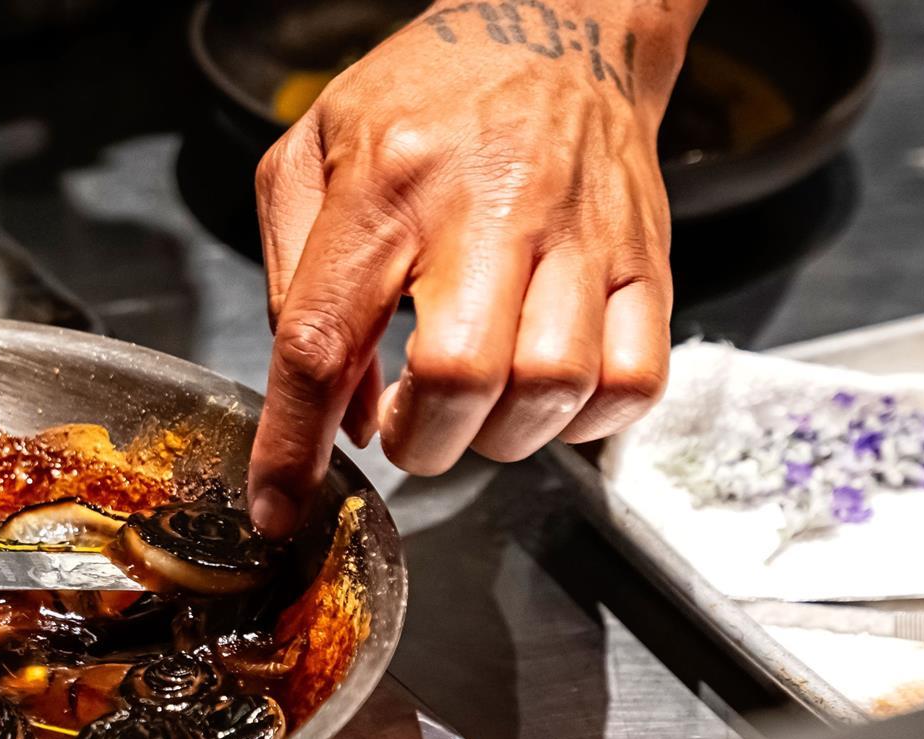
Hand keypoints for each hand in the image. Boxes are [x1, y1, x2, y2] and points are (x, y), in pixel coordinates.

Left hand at [249, 0, 700, 535]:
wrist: (560, 24)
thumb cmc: (426, 99)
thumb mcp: (310, 155)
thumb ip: (292, 282)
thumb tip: (327, 407)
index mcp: (386, 184)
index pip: (323, 339)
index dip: (294, 444)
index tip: (278, 506)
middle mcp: (488, 208)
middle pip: (457, 378)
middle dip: (419, 442)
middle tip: (404, 430)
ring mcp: (580, 236)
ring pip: (550, 390)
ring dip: (498, 437)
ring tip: (471, 410)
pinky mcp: (646, 259)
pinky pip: (634, 381)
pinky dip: (584, 421)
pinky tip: (543, 396)